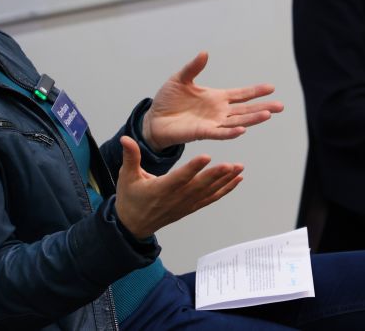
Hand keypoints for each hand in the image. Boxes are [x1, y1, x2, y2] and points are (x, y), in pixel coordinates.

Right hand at [114, 137, 243, 238]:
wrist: (133, 225)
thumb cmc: (130, 198)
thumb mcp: (126, 176)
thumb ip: (130, 156)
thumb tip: (125, 138)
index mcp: (161, 189)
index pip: (179, 177)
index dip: (192, 168)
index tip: (205, 157)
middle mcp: (176, 198)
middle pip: (199, 186)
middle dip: (216, 175)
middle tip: (231, 165)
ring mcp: (185, 204)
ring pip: (208, 192)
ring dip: (225, 181)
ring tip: (239, 168)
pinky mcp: (191, 207)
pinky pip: (211, 198)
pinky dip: (225, 190)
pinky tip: (237, 180)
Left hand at [142, 52, 283, 151]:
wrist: (153, 120)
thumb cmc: (167, 100)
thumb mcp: (180, 79)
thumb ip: (193, 67)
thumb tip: (205, 53)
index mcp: (216, 97)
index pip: (241, 94)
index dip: (255, 91)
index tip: (271, 88)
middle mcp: (219, 111)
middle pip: (246, 110)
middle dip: (263, 108)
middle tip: (280, 106)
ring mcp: (212, 123)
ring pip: (237, 122)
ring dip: (252, 119)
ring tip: (268, 115)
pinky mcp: (202, 132)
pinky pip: (219, 133)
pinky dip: (231, 132)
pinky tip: (243, 129)